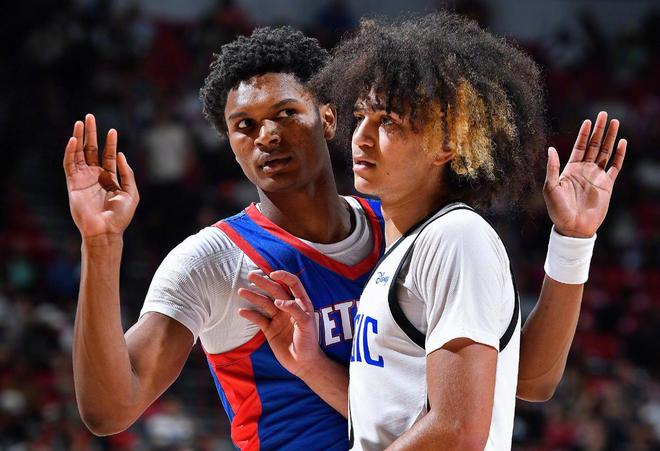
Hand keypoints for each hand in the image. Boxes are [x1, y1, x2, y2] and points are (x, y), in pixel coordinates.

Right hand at [64, 114, 138, 239]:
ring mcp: (83, 179)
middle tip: (89, 117)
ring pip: (79, 153)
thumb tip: (120, 155)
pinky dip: (70, 151)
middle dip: (91, 134)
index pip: (108, 156)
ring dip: (79, 137)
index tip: (112, 130)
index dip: (110, 143)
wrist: (106, 230)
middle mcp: (95, 177)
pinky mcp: (72, 184)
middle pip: (91, 150)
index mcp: (109, 178)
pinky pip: (69, 164)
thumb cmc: (120, 216)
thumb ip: (127, 174)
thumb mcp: (131, 193)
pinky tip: (74, 139)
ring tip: (81, 122)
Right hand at [238, 270, 321, 377]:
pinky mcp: (270, 329)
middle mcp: (288, 308)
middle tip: (250, 275)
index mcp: (301, 304)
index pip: (293, 284)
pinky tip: (241, 311)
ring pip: (264, 303)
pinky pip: (259, 319)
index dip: (284, 276)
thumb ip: (295, 310)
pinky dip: (250, 315)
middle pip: (275, 290)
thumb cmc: (309, 343)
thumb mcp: (306, 325)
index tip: (272, 274)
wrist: (303, 363)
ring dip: (253, 296)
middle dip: (263, 282)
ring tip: (241, 291)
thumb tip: (279, 301)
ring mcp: (278, 318)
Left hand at [544, 111, 626, 237]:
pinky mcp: (607, 185)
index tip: (588, 120)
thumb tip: (551, 149)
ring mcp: (597, 176)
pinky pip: (615, 167)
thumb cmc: (558, 209)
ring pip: (605, 152)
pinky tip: (622, 142)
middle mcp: (585, 170)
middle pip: (594, 145)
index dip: (584, 134)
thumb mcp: (550, 187)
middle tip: (604, 114)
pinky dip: (619, 154)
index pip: (579, 146)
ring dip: (610, 138)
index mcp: (570, 169)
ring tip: (614, 122)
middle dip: (599, 130)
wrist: (572, 227)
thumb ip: (552, 168)